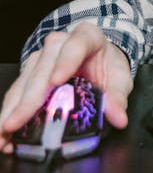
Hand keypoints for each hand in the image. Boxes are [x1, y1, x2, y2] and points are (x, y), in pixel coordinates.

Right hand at [0, 22, 132, 153]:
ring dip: (11, 111)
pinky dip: (10, 112)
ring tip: (3, 135)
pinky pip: (17, 91)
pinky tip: (4, 131)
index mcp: (86, 37)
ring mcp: (41, 56)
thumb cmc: (107, 65)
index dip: (65, 63)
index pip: (75, 47)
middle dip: (26, 100)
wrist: (98, 56)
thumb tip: (119, 119)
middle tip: (14, 125)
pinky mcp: (29, 70)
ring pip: (23, 82)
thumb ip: (119, 97)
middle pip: (41, 70)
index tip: (56, 81)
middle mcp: (58, 43)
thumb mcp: (120, 78)